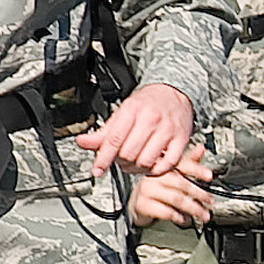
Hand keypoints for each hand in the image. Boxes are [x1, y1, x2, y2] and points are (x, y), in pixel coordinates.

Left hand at [80, 83, 195, 175]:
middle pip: (128, 153)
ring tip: (135, 163)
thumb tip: (82, 142)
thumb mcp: (122, 113)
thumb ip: (102, 132)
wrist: (174, 93)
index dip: (103, 158)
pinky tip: (151, 166)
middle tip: (121, 160)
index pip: (114, 140)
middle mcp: (151, 119)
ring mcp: (167, 130)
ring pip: (146, 161)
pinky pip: (167, 164)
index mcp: (132, 110)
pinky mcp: (181, 139)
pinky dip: (157, 171)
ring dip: (137, 169)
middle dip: (121, 162)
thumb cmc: (147, 104)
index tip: (97, 170)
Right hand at [126, 141, 214, 225]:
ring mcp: (147, 189)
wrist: (136, 202)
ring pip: (175, 198)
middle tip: (210, 201)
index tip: (209, 176)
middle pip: (181, 183)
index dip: (197, 169)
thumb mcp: (173, 173)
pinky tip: (185, 219)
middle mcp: (154, 175)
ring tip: (203, 214)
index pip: (182, 164)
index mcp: (163, 165)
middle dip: (200, 194)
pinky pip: (165, 211)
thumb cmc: (158, 186)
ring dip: (193, 208)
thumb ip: (188, 162)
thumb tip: (201, 148)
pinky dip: (178, 216)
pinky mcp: (142, 204)